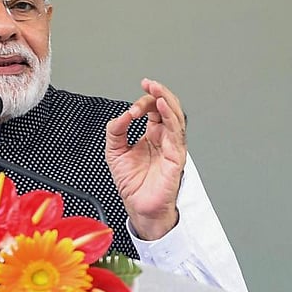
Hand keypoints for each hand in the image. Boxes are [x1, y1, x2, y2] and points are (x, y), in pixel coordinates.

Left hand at [105, 78, 185, 239]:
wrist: (138, 206)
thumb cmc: (132, 182)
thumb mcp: (114, 151)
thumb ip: (116, 131)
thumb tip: (123, 115)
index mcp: (152, 135)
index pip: (154, 110)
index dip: (145, 100)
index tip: (133, 100)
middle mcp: (164, 139)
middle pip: (168, 109)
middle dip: (159, 93)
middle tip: (148, 84)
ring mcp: (172, 147)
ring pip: (175, 117)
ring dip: (165, 101)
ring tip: (155, 90)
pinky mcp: (176, 158)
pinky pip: (176, 134)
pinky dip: (169, 118)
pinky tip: (161, 107)